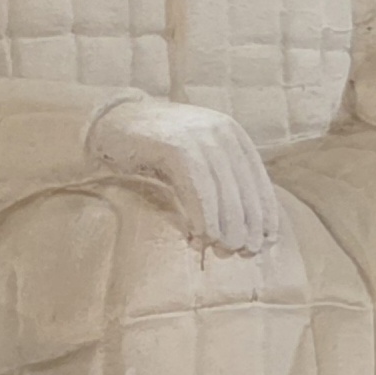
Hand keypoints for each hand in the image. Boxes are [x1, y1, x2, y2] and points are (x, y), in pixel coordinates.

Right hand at [88, 97, 284, 255]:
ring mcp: (199, 137)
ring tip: (224, 250)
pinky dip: (204, 216)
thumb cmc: (153, 149)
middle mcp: (222, 132)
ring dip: (227, 227)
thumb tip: (243, 231)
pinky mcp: (175, 146)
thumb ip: (219, 184)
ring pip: (224, 193)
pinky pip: (199, 190)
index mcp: (233, 135)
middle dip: (247, 226)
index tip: (267, 242)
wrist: (108, 121)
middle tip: (244, 253)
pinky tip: (203, 237)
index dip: (265, 215)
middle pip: (244, 190)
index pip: (259, 182)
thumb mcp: (195, 161)